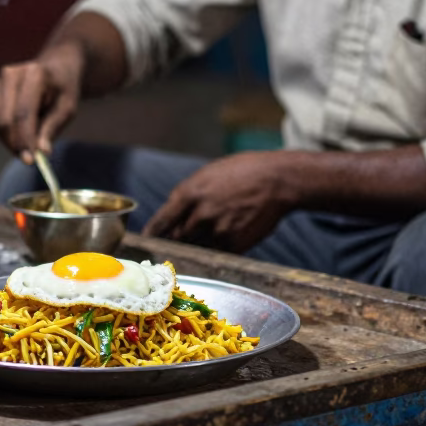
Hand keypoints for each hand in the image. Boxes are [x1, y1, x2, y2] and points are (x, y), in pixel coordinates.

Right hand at [0, 40, 84, 163]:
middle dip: (15, 143)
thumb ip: (53, 127)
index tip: (31, 161)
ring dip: (9, 141)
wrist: (55, 66)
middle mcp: (11, 74)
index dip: (25, 139)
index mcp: (34, 74)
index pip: (24, 113)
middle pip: (5, 119)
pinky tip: (19, 137)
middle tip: (29, 159)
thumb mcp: (67, 107)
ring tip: (26, 148)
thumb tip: (42, 151)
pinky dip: (5, 134)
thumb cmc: (63, 87)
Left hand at [143, 151, 298, 251]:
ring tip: (207, 239)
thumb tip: (173, 215)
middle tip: (171, 247)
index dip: (152, 235)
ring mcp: (217, 231)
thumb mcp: (208, 175)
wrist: (278, 180)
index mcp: (189, 193)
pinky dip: (217, 250)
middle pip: (177, 238)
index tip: (146, 243)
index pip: (162, 221)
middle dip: (174, 243)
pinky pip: (217, 253)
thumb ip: (189, 196)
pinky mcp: (234, 244)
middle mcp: (200, 214)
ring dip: (196, 246)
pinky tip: (227, 238)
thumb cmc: (243, 172)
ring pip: (197, 247)